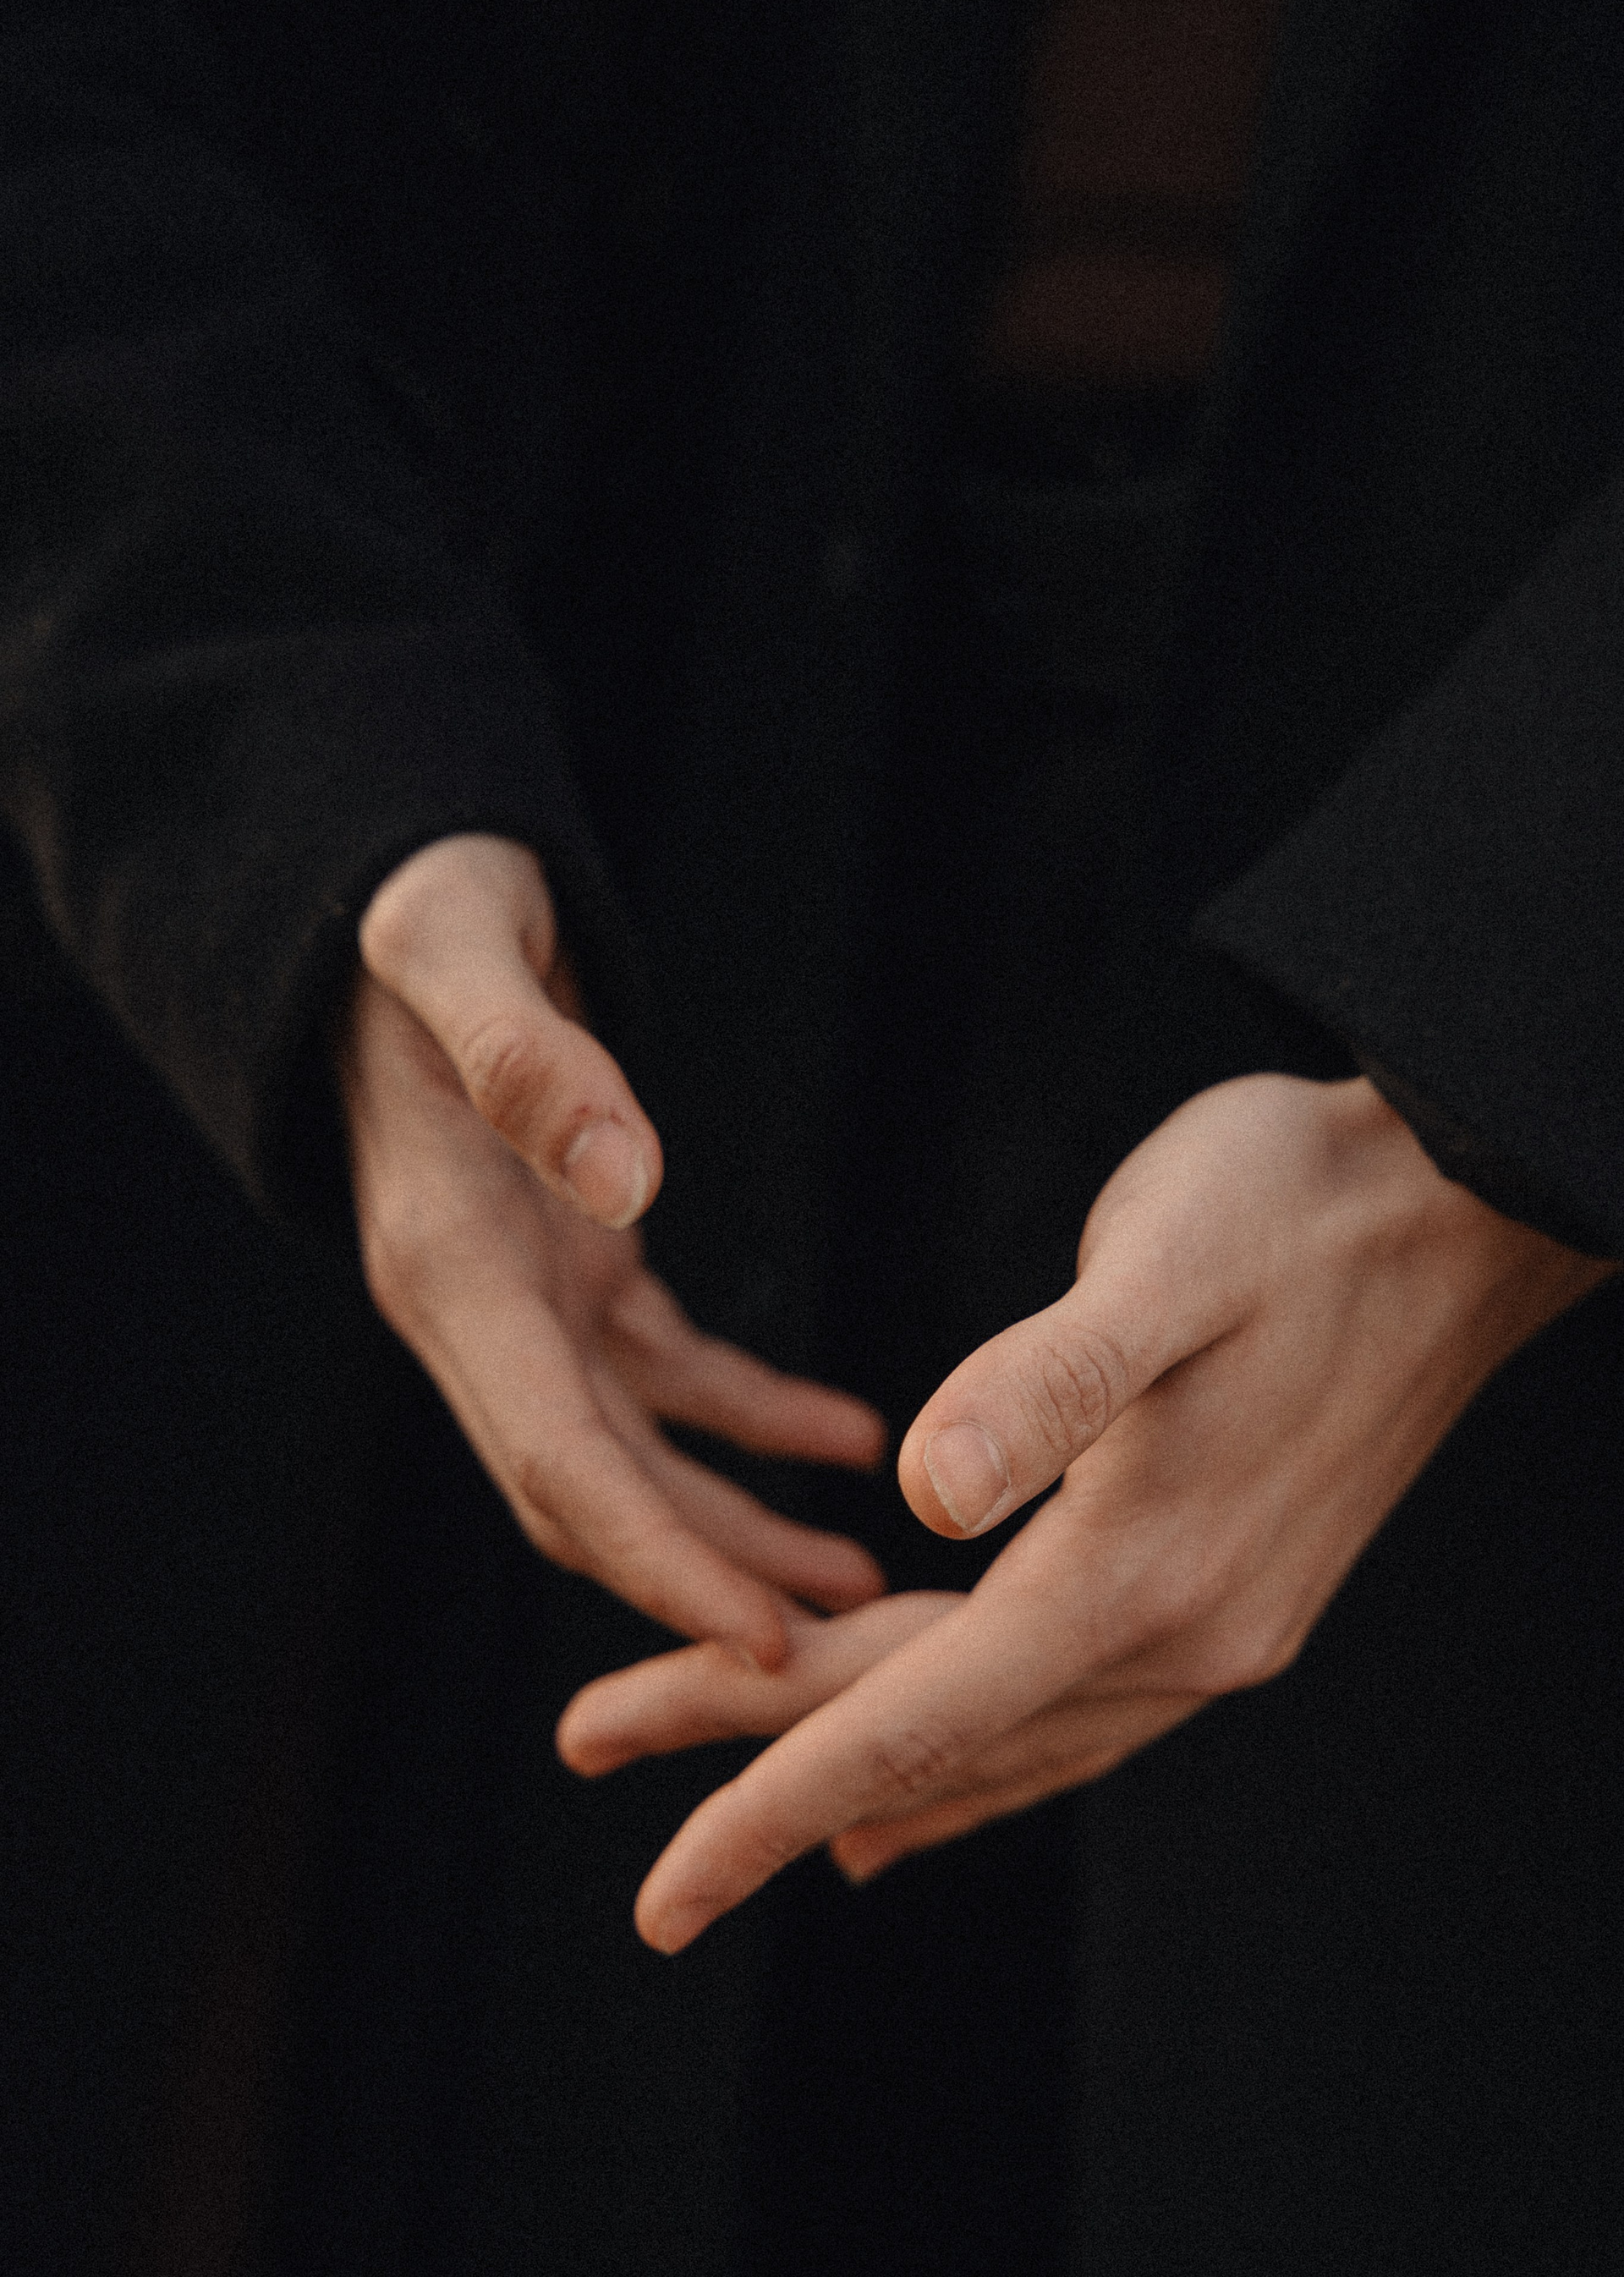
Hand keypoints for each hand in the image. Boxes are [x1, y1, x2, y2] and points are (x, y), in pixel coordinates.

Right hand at [341, 833, 884, 1666]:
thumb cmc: (415, 908)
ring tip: (858, 1580)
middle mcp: (475, 1308)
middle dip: (705, 1582)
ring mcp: (519, 1294)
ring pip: (630, 1456)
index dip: (662, 1561)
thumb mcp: (454, 944)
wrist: (374, 902)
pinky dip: (749, 1415)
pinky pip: (665, 1373)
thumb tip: (621, 1174)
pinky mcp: (567, 1263)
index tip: (764, 1644)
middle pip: (593, 1492)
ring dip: (731, 1526)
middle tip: (842, 1654)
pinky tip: (840, 1437)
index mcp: (451, 1262)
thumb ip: (525, 1055)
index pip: (558, 1459)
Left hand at [556, 1073, 1613, 1946]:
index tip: (659, 1888)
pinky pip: (1069, 1713)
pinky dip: (973, 1751)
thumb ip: (1048, 1382)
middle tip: (589, 1736)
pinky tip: (928, 1775)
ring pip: (1000, 1734)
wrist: (1458, 1209)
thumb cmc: (1294, 1206)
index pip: (915, 1713)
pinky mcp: (1231, 1590)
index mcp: (1140, 1565)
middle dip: (756, 1754)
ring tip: (744, 1807)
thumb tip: (923, 1490)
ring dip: (860, 1762)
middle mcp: (1184, 1632)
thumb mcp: (1165, 1264)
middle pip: (931, 1726)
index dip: (770, 1795)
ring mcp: (1218, 1624)